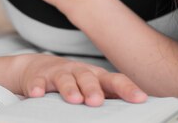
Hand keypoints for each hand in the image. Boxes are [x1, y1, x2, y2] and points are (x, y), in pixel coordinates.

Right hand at [17, 53, 146, 105]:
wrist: (36, 67)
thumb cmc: (72, 80)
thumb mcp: (91, 85)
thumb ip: (109, 95)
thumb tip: (137, 109)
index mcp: (95, 76)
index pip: (114, 81)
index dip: (127, 88)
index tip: (140, 98)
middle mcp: (78, 72)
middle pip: (88, 77)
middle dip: (93, 89)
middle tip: (97, 101)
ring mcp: (58, 73)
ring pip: (65, 79)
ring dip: (70, 89)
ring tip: (74, 99)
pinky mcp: (38, 77)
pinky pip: (37, 82)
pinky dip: (37, 87)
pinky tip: (37, 94)